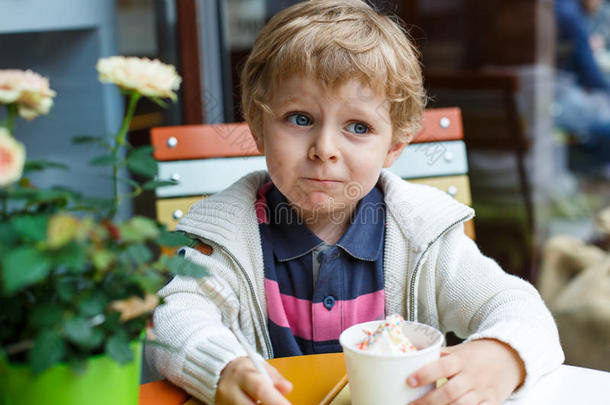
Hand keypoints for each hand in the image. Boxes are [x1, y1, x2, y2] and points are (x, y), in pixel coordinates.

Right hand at [216, 356, 292, 404]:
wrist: (223, 374)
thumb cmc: (245, 371)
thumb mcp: (261, 367)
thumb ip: (275, 378)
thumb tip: (287, 388)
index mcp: (241, 375)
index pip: (260, 390)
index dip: (276, 401)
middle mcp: (230, 392)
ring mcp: (224, 404)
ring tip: (268, 403)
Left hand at [407, 339, 525, 404]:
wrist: (509, 357)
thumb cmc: (478, 354)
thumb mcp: (459, 350)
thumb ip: (439, 356)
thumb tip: (413, 354)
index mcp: (461, 360)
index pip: (442, 366)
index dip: (425, 374)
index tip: (410, 381)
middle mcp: (472, 376)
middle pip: (449, 392)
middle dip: (428, 401)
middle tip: (411, 404)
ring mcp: (482, 391)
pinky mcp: (492, 403)